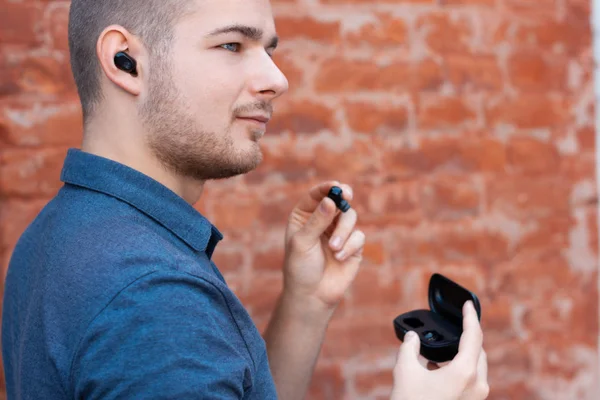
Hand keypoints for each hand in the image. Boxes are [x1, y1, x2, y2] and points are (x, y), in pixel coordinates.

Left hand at [282, 181, 364, 310]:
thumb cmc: (300, 268)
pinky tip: (339, 257)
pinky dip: (349, 246)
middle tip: (347, 195)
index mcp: (305, 216)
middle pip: (338, 201)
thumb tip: (330, 200)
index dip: (327, 188)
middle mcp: (323, 221)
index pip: (317, 195)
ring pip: (350, 217)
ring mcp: (339, 233)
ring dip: (343, 231)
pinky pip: (358, 236)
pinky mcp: (353, 246)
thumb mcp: (302, 242)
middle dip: (343, 198)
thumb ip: (317, 221)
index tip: (336, 187)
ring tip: (333, 248)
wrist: (312, 295)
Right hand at [391, 301, 488, 399]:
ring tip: (439, 352)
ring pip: (476, 367)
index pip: (474, 335)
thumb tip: (411, 336)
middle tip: (454, 325)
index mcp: (465, 372)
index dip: (470, 316)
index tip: (467, 304)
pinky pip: (471, 380)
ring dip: (462, 355)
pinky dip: (459, 369)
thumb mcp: (405, 371)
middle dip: (467, 336)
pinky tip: (437, 370)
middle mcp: (477, 385)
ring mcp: (477, 398)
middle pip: (478, 351)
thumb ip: (409, 347)